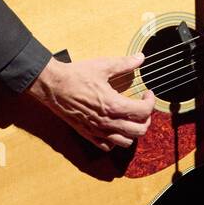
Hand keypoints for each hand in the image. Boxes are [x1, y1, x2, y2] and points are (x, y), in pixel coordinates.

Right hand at [24, 54, 154, 151]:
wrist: (53, 86)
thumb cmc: (76, 75)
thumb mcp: (103, 66)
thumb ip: (124, 64)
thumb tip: (140, 57)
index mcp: (113, 105)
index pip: (144, 112)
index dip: (151, 102)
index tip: (147, 93)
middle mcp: (107, 122)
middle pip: (139, 130)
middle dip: (146, 119)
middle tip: (142, 107)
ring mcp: (97, 130)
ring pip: (125, 142)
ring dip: (132, 131)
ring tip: (130, 118)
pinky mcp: (87, 134)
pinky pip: (107, 146)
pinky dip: (115, 140)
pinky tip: (114, 127)